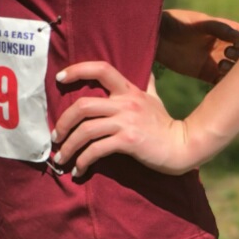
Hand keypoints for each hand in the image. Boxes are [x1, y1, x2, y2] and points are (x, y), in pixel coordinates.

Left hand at [52, 61, 193, 177]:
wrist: (183, 147)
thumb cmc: (165, 124)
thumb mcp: (155, 98)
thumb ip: (147, 84)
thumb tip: (147, 70)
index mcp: (128, 90)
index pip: (101, 69)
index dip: (77, 70)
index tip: (59, 78)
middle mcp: (125, 103)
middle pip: (83, 105)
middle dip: (63, 121)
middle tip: (55, 137)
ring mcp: (127, 122)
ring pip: (86, 130)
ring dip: (69, 146)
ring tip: (60, 158)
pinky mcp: (129, 142)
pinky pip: (98, 150)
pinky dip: (84, 161)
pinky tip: (78, 170)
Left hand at [156, 9, 238, 82]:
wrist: (154, 37)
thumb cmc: (175, 23)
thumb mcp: (196, 23)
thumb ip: (217, 27)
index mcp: (226, 31)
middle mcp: (225, 46)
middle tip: (229, 53)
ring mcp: (217, 61)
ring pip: (237, 71)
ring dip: (236, 71)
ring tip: (221, 66)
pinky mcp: (207, 73)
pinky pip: (223, 82)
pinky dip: (227, 85)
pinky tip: (222, 82)